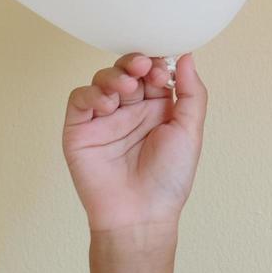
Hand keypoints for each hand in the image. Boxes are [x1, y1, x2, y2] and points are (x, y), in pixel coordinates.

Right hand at [63, 53, 207, 235]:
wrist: (141, 215)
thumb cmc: (168, 179)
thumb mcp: (190, 131)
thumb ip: (191, 93)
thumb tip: (189, 57)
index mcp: (158, 108)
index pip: (154, 72)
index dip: (157, 64)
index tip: (163, 69)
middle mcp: (131, 110)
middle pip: (128, 71)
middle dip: (135, 63)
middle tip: (143, 68)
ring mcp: (105, 119)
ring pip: (103, 80)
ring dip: (114, 76)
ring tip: (127, 87)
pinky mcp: (80, 130)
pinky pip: (80, 99)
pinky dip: (92, 94)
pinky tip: (108, 104)